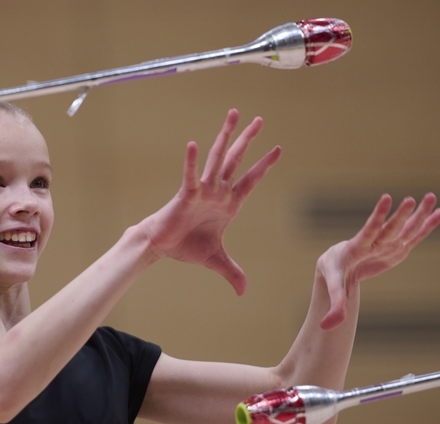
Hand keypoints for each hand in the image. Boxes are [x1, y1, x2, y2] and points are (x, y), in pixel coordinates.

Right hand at [140, 109, 281, 294]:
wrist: (161, 246)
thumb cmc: (186, 247)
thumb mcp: (216, 261)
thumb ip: (232, 272)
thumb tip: (243, 292)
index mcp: (228, 204)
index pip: (251, 180)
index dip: (264, 165)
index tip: (278, 149)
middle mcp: (218, 192)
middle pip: (236, 160)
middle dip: (248, 140)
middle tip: (259, 119)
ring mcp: (203, 190)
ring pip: (218, 159)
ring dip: (226, 137)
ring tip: (234, 114)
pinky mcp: (186, 195)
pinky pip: (191, 176)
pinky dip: (192, 162)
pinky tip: (194, 144)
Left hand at [317, 193, 439, 329]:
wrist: (339, 263)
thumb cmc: (333, 272)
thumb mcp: (333, 288)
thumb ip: (334, 307)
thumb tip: (327, 327)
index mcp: (356, 247)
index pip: (368, 231)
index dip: (376, 217)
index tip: (385, 199)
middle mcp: (373, 242)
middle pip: (388, 230)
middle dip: (398, 217)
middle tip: (410, 201)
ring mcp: (386, 244)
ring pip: (403, 228)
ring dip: (417, 214)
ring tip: (431, 196)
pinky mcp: (396, 248)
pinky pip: (413, 236)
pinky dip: (425, 225)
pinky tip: (438, 213)